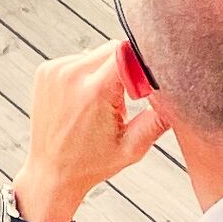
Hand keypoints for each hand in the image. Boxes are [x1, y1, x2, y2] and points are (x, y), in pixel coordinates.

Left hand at [17, 42, 162, 221]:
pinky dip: (86, 73)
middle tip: (124, 98)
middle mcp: (71, 75)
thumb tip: (177, 101)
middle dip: (124, 68)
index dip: (140, 65)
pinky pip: (76, 60)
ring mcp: (55, 70)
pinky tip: (84, 99)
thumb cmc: (90, 164)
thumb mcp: (132, 148)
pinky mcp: (45, 71)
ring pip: (95, 53)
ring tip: (101, 103)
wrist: (51, 172)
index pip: (126, 53)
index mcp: (94, 91)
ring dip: (104, 70)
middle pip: (112, 49)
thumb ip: (156, 121)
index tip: (142, 85)